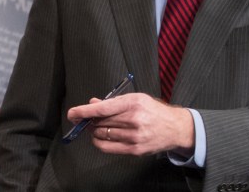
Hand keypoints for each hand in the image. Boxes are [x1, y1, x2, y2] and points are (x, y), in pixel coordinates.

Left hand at [66, 93, 194, 156]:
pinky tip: (100, 136)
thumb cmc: (153, 111)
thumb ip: (112, 101)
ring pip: (102, 134)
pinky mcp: (134, 150)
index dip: (84, 111)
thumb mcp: (135, 98)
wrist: (175, 128)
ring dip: (94, 131)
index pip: (103, 109)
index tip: (73, 113)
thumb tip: (92, 103)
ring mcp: (134, 137)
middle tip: (86, 118)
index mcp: (133, 103)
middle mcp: (134, 120)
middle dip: (89, 120)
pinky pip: (108, 147)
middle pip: (100, 122)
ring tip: (97, 126)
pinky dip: (99, 141)